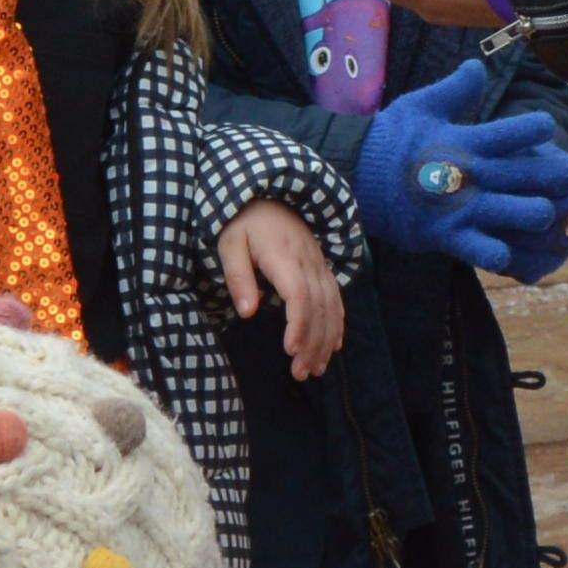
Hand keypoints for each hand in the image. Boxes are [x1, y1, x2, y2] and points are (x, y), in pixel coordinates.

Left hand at [220, 198, 346, 378]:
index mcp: (284, 256)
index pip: (299, 295)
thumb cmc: (242, 223)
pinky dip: (338, 323)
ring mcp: (319, 264)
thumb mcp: (229, 244)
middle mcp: (308, 261)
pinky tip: (335, 345)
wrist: (266, 194)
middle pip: (319, 307)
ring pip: (331, 306)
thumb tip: (248, 312)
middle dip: (313, 343)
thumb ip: (238, 277)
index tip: (290, 350)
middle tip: (301, 373)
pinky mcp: (321, 266)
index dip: (299, 324)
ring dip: (326, 339)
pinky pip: (336, 297)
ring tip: (317, 369)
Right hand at [357, 67, 567, 279]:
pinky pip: (488, 253)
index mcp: (468, 140)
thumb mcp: (422, 105)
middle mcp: (472, 174)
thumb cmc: (391, 139)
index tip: (545, 128)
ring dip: (538, 214)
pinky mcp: (449, 237)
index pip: (518, 130)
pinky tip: (509, 247)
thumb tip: (478, 65)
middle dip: (560, 176)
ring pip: (525, 214)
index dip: (539, 128)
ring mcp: (463, 208)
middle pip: (534, 175)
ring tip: (541, 213)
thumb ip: (456, 89)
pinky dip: (504, 254)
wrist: (354, 176)